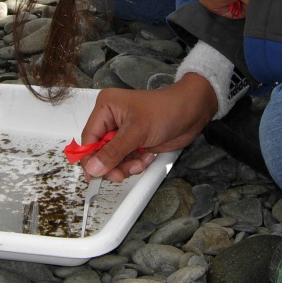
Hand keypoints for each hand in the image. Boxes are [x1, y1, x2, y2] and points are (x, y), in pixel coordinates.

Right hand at [80, 76, 217, 181]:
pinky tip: (146, 157)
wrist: (192, 112)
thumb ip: (113, 152)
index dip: (91, 158)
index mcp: (106, 108)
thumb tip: (93, 167)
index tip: (94, 174)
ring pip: (113, 159)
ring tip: (139, 161)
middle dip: (111, 165)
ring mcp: (123, 132)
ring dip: (125, 166)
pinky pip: (126, 160)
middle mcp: (111, 120)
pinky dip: (135, 164)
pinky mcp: (134, 142)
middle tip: (120, 174)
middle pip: (99, 152)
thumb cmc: (166, 110)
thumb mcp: (137, 132)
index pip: (89, 138)